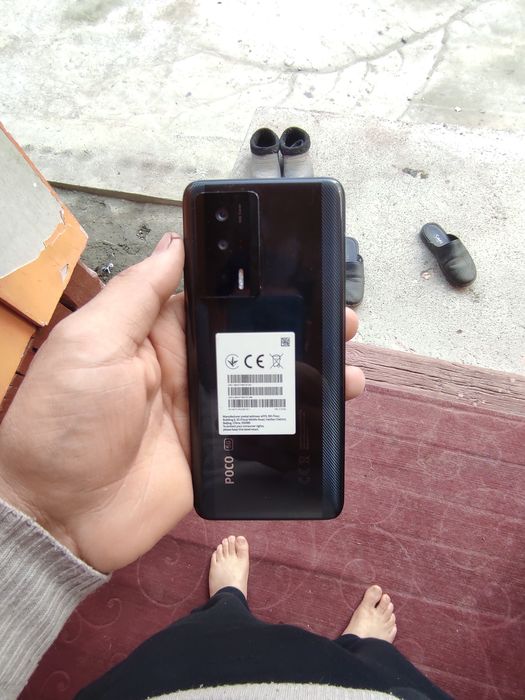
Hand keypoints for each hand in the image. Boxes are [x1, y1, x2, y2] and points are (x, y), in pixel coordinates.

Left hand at [0, 233, 364, 572]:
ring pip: (267, 383)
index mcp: (156, 336)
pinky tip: (331, 407)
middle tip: (339, 316)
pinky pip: (265, 431)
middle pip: (252, 341)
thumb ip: (137, 294)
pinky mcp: (218, 454)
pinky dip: (299, 419)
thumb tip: (174, 242)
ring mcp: (204, 413)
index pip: (217, 300)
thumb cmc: (63, 423)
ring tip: (347, 357)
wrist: (59, 516)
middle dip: (296, 326)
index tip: (297, 271)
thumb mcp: (91, 344)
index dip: (257, 286)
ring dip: (308, 369)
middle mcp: (185, 369)